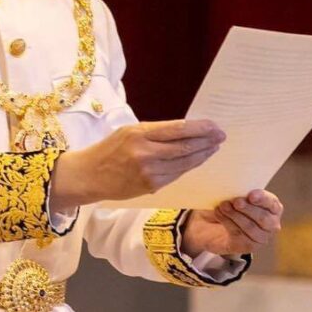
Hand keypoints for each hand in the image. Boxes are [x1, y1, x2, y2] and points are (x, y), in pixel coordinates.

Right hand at [51, 119, 225, 211]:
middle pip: (185, 147)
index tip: (214, 126)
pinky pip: (176, 174)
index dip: (200, 128)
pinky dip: (189, 166)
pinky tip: (197, 161)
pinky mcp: (151, 186)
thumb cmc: (109, 149)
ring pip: (184, 162)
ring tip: (213, 148)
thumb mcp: (128, 132)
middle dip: (207, 141)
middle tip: (221, 136)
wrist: (90, 175)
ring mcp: (149, 171)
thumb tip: (185, 131)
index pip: (178, 129)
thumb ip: (155, 132)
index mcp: (139, 133)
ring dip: (202, 155)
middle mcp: (145, 152)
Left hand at [181, 190, 283, 256]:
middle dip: (248, 209)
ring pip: (250, 227)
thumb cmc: (230, 204)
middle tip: (235, 201)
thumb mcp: (235, 194)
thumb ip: (239, 191)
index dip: (263, 199)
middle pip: (264, 218)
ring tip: (222, 205)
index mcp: (273, 208)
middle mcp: (271, 224)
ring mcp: (260, 237)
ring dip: (235, 215)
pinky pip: (238, 235)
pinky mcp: (247, 246)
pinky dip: (227, 222)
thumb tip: (232, 187)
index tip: (251, 195)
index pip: (272, 203)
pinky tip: (219, 213)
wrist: (213, 223)